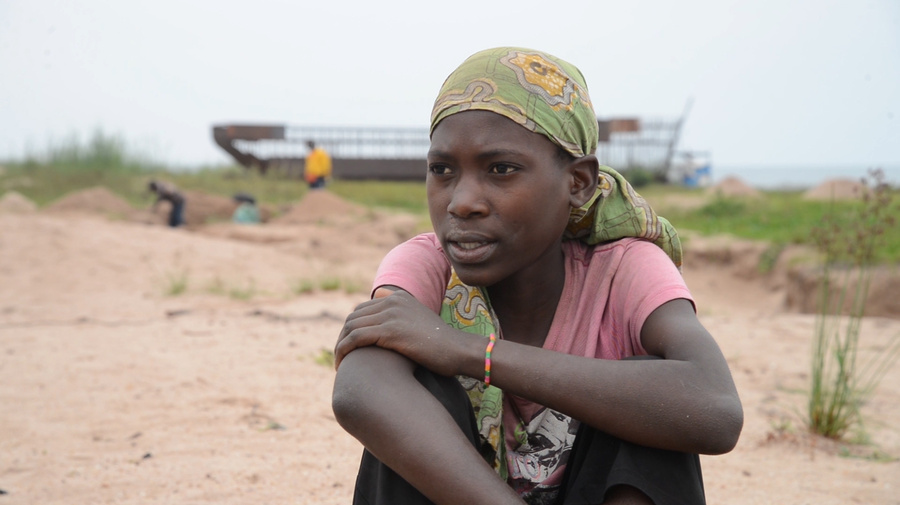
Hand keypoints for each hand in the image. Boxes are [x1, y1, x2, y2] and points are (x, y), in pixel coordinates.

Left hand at [334, 290, 476, 375]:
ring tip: (339, 364)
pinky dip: (344, 350)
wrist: (458, 350)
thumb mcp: (422, 325)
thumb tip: (388, 328)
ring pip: (351, 327)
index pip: (362, 310)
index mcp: (398, 297)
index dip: (351, 329)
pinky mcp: (390, 330)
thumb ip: (405, 319)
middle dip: (342, 337)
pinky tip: (342, 365)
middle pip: (353, 317)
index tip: (349, 348)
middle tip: (341, 358)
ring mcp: (390, 314)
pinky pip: (355, 338)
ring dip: (340, 346)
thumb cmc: (442, 345)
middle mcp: (392, 301)